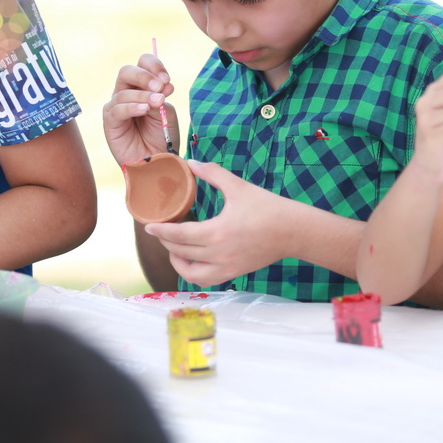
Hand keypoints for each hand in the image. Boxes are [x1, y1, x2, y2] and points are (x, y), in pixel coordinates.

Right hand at [102, 54, 180, 167]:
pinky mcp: (109, 123)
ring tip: (157, 103)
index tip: (167, 78)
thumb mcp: (167, 113)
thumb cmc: (162, 137)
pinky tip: (144, 109)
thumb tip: (164, 84)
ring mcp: (116, 107)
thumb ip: (162, 96)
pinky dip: (132, 107)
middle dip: (144, 76)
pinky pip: (117, 110)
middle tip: (160, 86)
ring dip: (143, 95)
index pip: (142, 64)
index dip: (153, 66)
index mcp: (142, 87)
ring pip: (123, 92)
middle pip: (126, 71)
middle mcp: (126, 93)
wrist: (158, 163)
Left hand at [143, 160, 292, 286]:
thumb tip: (191, 161)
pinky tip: (191, 261)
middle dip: (166, 242)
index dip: (161, 231)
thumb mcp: (238, 186)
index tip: (149, 226)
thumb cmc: (266, 207)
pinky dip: (193, 274)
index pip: (179, 234)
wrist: (292, 231)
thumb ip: (212, 173)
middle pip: (181, 252)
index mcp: (217, 232)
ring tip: (173, 249)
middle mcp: (219, 254)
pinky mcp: (234, 274)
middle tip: (160, 231)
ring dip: (177, 262)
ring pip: (190, 272)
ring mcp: (227, 267)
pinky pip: (206, 280)